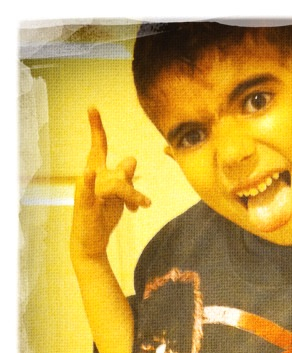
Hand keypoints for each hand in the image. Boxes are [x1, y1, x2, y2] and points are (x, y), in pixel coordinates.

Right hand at [70, 107, 150, 260]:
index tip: (92, 107)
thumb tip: (131, 160)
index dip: (97, 129)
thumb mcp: (121, 195)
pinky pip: (86, 190)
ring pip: (116, 183)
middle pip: (119, 170)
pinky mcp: (84, 205)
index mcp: (98, 174)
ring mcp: (86, 192)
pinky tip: (87, 172)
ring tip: (143, 208)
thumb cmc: (104, 216)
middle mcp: (91, 179)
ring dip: (132, 195)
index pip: (99, 148)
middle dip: (133, 187)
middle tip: (144, 204)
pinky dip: (87, 181)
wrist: (92, 242)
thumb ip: (125, 177)